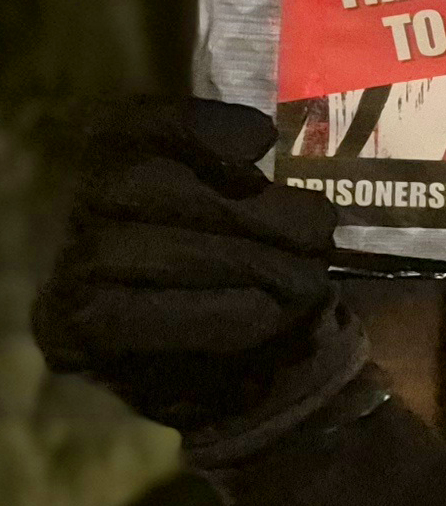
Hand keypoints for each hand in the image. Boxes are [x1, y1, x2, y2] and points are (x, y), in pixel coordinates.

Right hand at [32, 100, 373, 462]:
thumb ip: (267, 182)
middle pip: (134, 184)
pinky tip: (260, 316)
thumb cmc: (281, 283)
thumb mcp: (286, 223)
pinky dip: (206, 314)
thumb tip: (277, 145)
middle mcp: (85, 212)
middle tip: (317, 232)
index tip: (263, 139)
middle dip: (240, 208)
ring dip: (234, 264)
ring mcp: (68, 274)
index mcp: (127, 165)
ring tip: (302, 282)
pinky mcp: (71, 334)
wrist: (274, 381)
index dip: (192, 124)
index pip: (129, 125)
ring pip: (122, 247)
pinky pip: (123, 315)